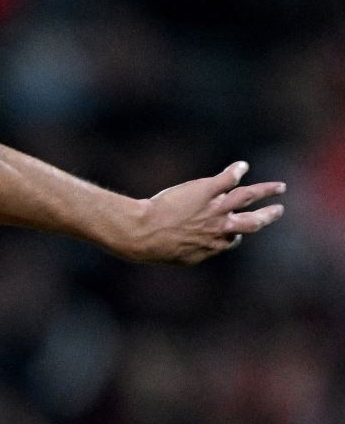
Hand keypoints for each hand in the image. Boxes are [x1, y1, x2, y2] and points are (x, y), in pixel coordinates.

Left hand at [127, 161, 284, 263]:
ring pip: (248, 197)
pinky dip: (236, 171)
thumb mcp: (181, 257)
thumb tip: (197, 254)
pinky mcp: (207, 191)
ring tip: (279, 187)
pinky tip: (241, 166)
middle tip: (278, 210)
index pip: (235, 239)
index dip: (235, 235)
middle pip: (254, 221)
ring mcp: (216, 208)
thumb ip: (195, 252)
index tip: (233, 231)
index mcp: (216, 244)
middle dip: (269, 216)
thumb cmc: (157, 247)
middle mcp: (221, 226)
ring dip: (266, 190)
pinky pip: (228, 179)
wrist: (145, 232)